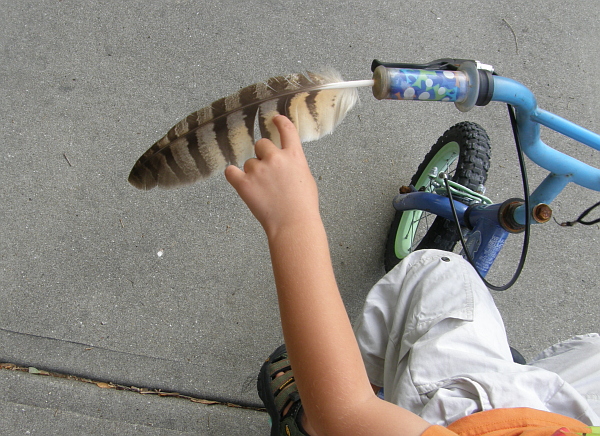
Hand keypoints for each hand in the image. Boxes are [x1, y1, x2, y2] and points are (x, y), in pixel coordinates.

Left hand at [225, 116, 320, 236]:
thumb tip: (285, 163)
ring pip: (249, 162)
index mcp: (294, 156)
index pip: (287, 130)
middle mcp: (275, 158)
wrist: (293, 224)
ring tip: (263, 191)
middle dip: (263, 155)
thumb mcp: (306, 179)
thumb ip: (294, 165)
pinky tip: (240, 182)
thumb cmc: (303, 207)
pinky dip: (234, 176)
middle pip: (262, 144)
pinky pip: (231, 172)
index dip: (280, 122)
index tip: (275, 119)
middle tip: (268, 173)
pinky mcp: (243, 183)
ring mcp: (258, 169)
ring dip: (253, 172)